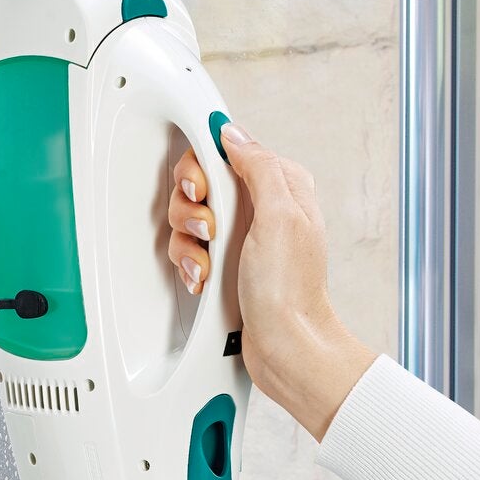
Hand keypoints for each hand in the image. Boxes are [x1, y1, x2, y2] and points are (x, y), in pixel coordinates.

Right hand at [165, 127, 375, 441]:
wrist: (285, 345)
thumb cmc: (290, 290)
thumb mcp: (280, 216)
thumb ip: (258, 167)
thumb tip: (232, 134)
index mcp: (280, 186)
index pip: (226, 151)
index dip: (204, 168)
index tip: (201, 190)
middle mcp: (259, 208)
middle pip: (200, 184)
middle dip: (192, 209)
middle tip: (208, 231)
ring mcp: (239, 237)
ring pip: (189, 217)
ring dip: (189, 243)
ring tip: (208, 262)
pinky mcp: (223, 263)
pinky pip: (189, 249)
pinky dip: (190, 264)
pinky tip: (204, 278)